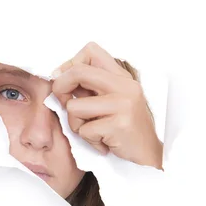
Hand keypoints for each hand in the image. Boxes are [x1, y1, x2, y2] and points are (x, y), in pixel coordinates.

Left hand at [51, 42, 162, 168]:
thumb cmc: (124, 129)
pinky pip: (84, 130)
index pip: (90, 50)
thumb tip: (57, 76)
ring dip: (76, 124)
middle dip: (61, 88)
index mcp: (121, 76)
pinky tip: (103, 143)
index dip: (69, 64)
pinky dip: (88, 140)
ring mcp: (123, 104)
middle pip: (78, 72)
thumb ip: (89, 86)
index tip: (63, 80)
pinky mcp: (119, 124)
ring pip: (73, 106)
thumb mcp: (111, 100)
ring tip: (93, 130)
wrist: (148, 155)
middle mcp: (124, 86)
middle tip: (64, 103)